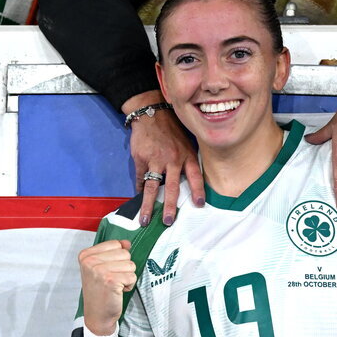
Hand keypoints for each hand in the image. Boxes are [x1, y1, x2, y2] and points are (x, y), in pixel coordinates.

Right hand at [79, 239, 135, 334]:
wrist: (97, 315)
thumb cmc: (99, 292)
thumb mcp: (101, 267)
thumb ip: (113, 252)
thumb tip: (126, 243)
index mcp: (86, 255)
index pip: (115, 244)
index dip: (117, 258)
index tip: (107, 270)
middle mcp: (90, 261)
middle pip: (124, 253)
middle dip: (124, 267)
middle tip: (112, 279)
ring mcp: (99, 270)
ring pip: (130, 264)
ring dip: (127, 276)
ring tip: (115, 285)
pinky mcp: (110, 280)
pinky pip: (132, 276)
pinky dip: (129, 285)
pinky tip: (118, 291)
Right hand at [129, 106, 204, 226]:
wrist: (151, 114)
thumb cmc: (171, 130)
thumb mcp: (185, 142)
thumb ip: (187, 161)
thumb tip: (189, 184)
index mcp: (186, 156)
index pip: (195, 176)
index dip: (198, 190)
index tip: (199, 205)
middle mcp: (172, 160)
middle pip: (172, 187)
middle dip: (170, 206)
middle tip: (169, 222)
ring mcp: (155, 160)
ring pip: (152, 187)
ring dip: (148, 205)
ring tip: (145, 220)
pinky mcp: (141, 159)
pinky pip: (140, 179)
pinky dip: (138, 190)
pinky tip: (138, 199)